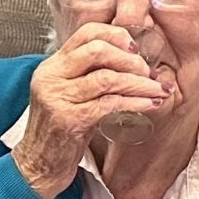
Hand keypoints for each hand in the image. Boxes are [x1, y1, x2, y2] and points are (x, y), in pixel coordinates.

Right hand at [13, 23, 173, 198]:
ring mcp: (58, 98)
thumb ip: (92, 77)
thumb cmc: (61, 132)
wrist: (39, 165)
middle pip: (97, 51)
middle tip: (150, 73)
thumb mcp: (72, 97)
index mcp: (53, 66)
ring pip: (107, 79)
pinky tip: (150, 105)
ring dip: (139, 83)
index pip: (86, 33)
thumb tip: (134, 63)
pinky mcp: (69, 120)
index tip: (136, 49)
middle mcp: (51, 77)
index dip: (116, 36)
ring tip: (159, 90)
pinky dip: (135, 103)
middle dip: (130, 60)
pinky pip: (109, 104)